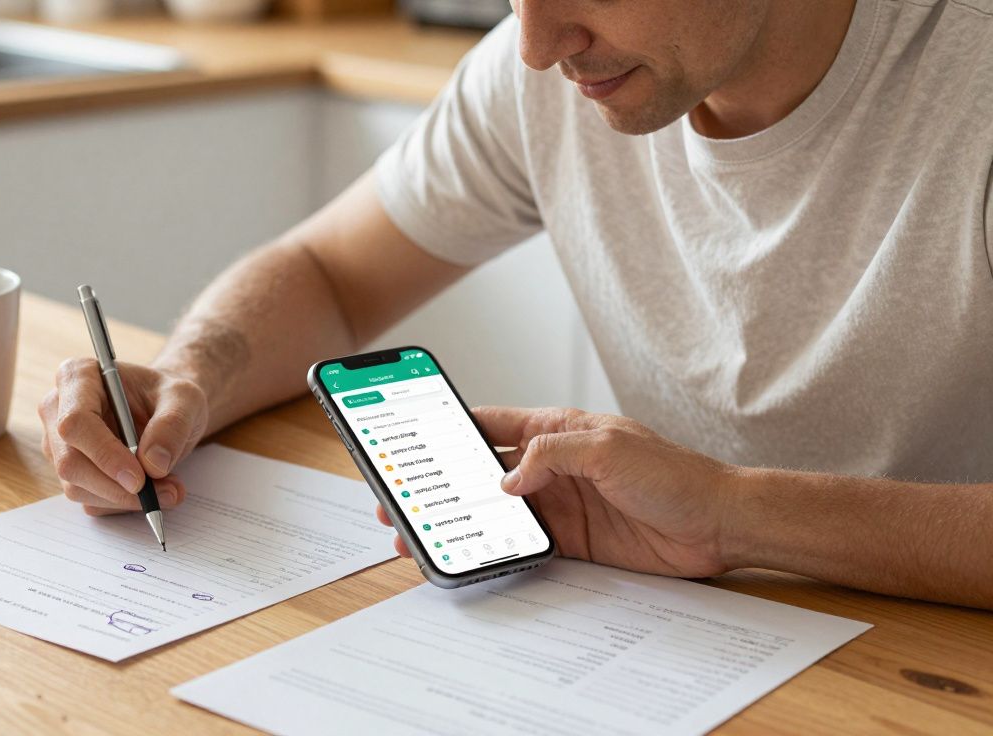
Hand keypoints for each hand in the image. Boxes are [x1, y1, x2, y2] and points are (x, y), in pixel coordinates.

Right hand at [38, 357, 207, 515]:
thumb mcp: (185, 398)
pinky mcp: (71, 472)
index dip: (104, 454)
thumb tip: (152, 464)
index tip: (140, 478)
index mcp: (77, 377)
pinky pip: (90, 500)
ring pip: (78, 487)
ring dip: (125, 498)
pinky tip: (153, 490)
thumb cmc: (168, 395)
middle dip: (117, 486)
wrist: (165, 409)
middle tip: (165, 491)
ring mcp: (59, 444)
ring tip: (169, 488)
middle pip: (70, 462)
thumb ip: (172, 425)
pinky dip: (124, 503)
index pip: (75, 422)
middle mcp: (58, 410)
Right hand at [376, 406, 738, 577]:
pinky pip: (524, 545)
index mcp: (557, 430)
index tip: (415, 439)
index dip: (451, 428)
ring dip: (462, 522)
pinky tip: (472, 556)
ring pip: (497, 513)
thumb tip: (508, 476)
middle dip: (443, 484)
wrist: (718, 524)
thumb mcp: (608, 448)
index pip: (492, 423)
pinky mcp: (573, 542)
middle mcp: (553, 467)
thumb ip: (552, 453)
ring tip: (424, 535)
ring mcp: (560, 505)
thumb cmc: (675, 474)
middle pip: (484, 472)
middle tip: (404, 499)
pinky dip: (496, 551)